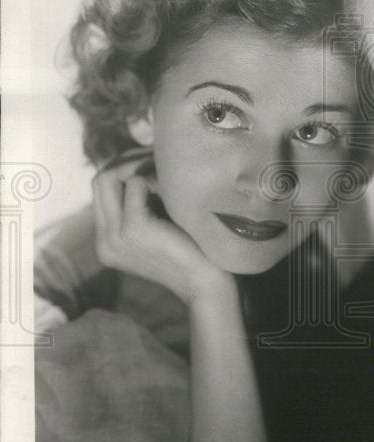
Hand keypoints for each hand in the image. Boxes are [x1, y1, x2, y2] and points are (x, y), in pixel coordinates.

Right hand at [92, 150, 229, 304]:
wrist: (207, 283)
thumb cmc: (192, 251)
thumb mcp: (158, 227)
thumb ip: (141, 204)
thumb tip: (137, 162)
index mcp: (107, 242)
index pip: (101, 191)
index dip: (122, 169)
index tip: (150, 162)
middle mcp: (104, 241)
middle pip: (98, 180)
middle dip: (126, 162)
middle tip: (156, 159)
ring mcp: (114, 236)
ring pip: (108, 177)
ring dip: (138, 166)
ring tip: (166, 172)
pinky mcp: (132, 228)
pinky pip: (135, 182)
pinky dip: (156, 178)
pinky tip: (175, 190)